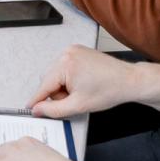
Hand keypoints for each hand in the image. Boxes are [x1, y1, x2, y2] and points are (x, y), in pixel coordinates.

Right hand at [27, 44, 142, 117]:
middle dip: (58, 93)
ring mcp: (73, 50)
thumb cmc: (110, 90)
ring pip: (56, 74)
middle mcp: (67, 53)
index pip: (44, 86)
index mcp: (65, 64)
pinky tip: (83, 83)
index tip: (29, 108)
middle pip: (49, 79)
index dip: (37, 100)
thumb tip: (37, 109)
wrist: (130, 80)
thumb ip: (53, 109)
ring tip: (82, 90)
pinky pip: (64, 67)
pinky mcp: (78, 51)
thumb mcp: (78, 105)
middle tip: (75, 100)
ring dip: (63, 86)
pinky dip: (69, 78)